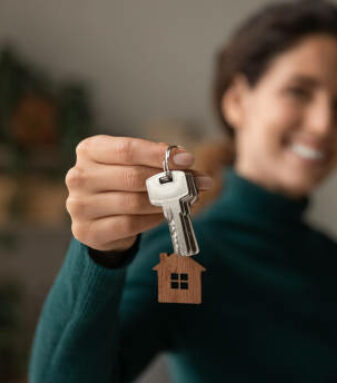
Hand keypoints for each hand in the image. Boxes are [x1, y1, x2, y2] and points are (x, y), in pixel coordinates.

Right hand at [65, 135, 212, 251]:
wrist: (100, 220)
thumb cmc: (121, 185)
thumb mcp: (134, 165)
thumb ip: (157, 161)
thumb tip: (186, 161)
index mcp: (89, 150)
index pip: (127, 149)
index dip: (159, 154)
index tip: (188, 159)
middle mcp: (79, 176)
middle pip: (132, 176)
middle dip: (169, 180)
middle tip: (195, 183)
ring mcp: (79, 205)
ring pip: (133, 202)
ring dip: (165, 202)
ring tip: (183, 200)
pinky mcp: (86, 230)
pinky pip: (129, 224)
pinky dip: (152, 219)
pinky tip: (164, 214)